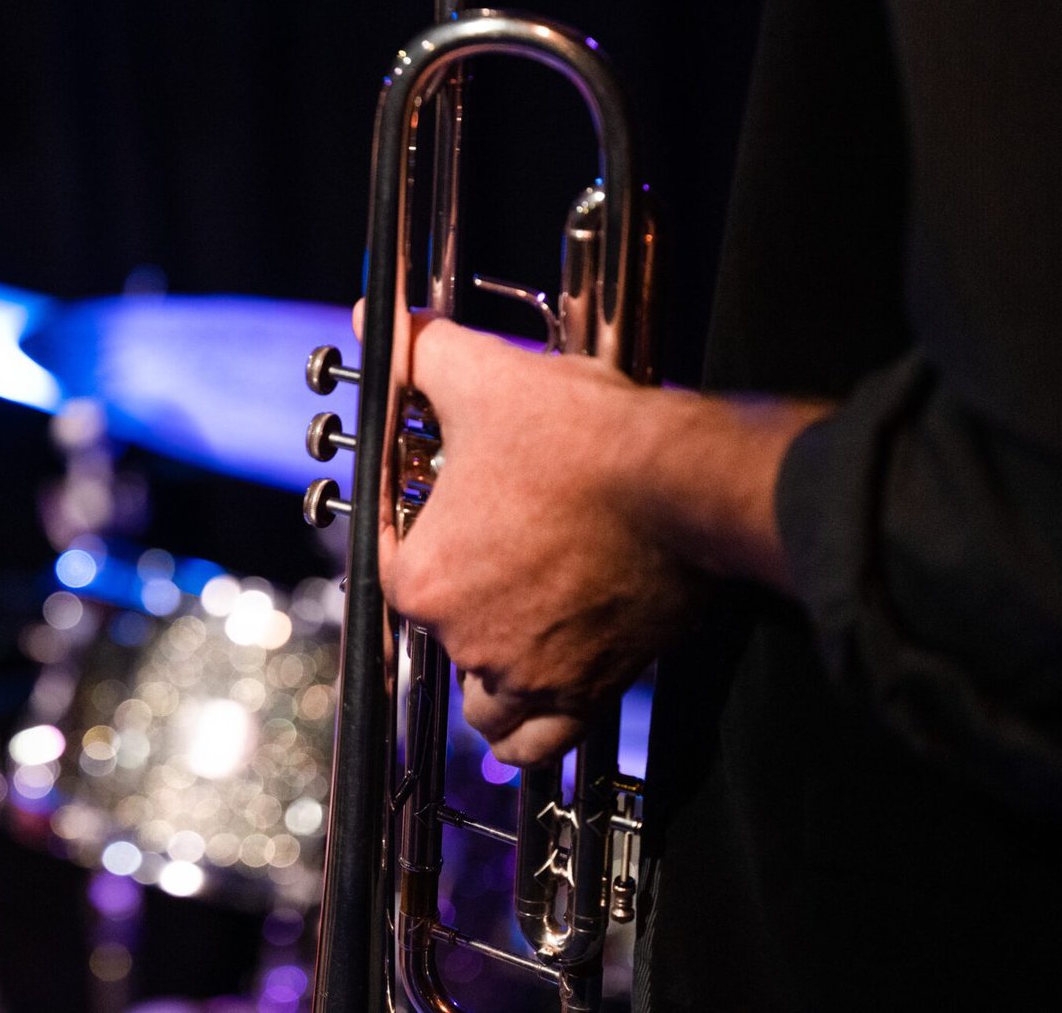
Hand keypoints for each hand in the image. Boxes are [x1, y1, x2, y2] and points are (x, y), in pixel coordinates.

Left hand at [376, 315, 701, 765]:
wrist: (684, 485)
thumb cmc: (581, 438)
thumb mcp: (485, 378)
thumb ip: (418, 354)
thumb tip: (377, 318)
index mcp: (422, 577)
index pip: (393, 563)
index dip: (418, 528)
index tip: (449, 506)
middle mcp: (464, 639)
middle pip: (439, 626)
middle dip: (461, 590)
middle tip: (498, 546)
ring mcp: (527, 673)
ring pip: (481, 695)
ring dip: (485, 670)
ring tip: (507, 625)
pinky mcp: (590, 691)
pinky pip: (538, 741)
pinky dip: (525, 735)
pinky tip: (523, 719)